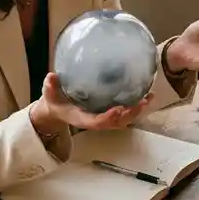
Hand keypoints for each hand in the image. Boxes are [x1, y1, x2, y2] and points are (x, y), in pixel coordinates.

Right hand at [30, 73, 151, 132]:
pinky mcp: (108, 113)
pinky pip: (124, 113)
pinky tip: (146, 95)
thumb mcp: (49, 95)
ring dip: (137, 110)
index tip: (118, 109)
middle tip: (141, 102)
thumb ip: (50, 87)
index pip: (97, 122)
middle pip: (116, 123)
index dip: (108, 118)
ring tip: (149, 98)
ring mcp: (103, 118)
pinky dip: (136, 106)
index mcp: (82, 119)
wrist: (58, 110)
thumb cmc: (55, 102)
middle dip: (130, 115)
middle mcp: (95, 121)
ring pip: (123, 119)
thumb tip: (51, 76)